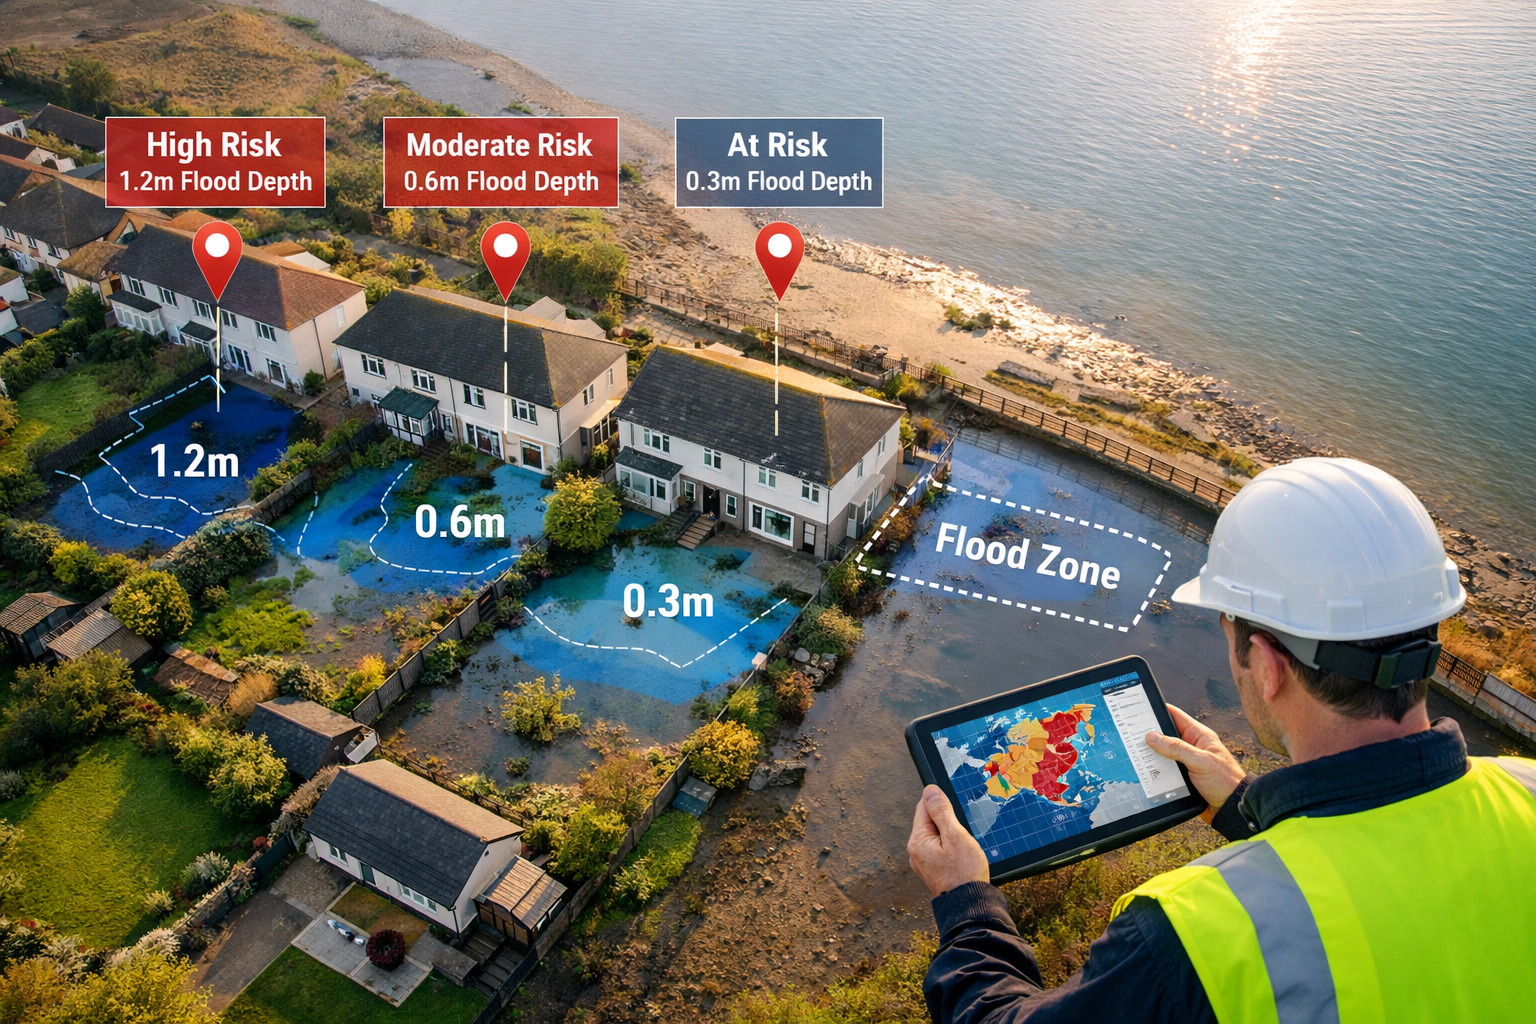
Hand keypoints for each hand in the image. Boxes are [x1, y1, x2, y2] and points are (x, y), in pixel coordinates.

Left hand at [908, 785, 989, 897]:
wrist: (970, 905)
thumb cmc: (964, 874)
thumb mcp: (956, 836)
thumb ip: (942, 811)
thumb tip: (930, 790)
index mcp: (917, 841)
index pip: (924, 807)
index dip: (942, 805)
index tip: (956, 813)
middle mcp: (916, 852)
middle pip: (931, 822)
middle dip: (949, 823)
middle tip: (962, 836)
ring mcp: (924, 862)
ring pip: (938, 836)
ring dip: (952, 836)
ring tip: (963, 849)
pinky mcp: (933, 869)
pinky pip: (941, 850)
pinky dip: (952, 848)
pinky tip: (962, 857)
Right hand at [1145, 704, 1246, 822]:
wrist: (1231, 808)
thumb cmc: (1225, 781)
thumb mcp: (1200, 761)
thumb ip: (1176, 748)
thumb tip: (1153, 737)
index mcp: (1199, 736)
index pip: (1175, 716)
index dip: (1158, 711)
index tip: (1141, 710)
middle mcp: (1191, 746)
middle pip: (1165, 735)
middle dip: (1150, 734)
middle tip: (1132, 734)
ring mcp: (1186, 761)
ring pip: (1163, 753)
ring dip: (1152, 754)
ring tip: (1135, 752)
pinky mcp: (1182, 776)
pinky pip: (1164, 768)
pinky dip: (1155, 769)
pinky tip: (1145, 770)